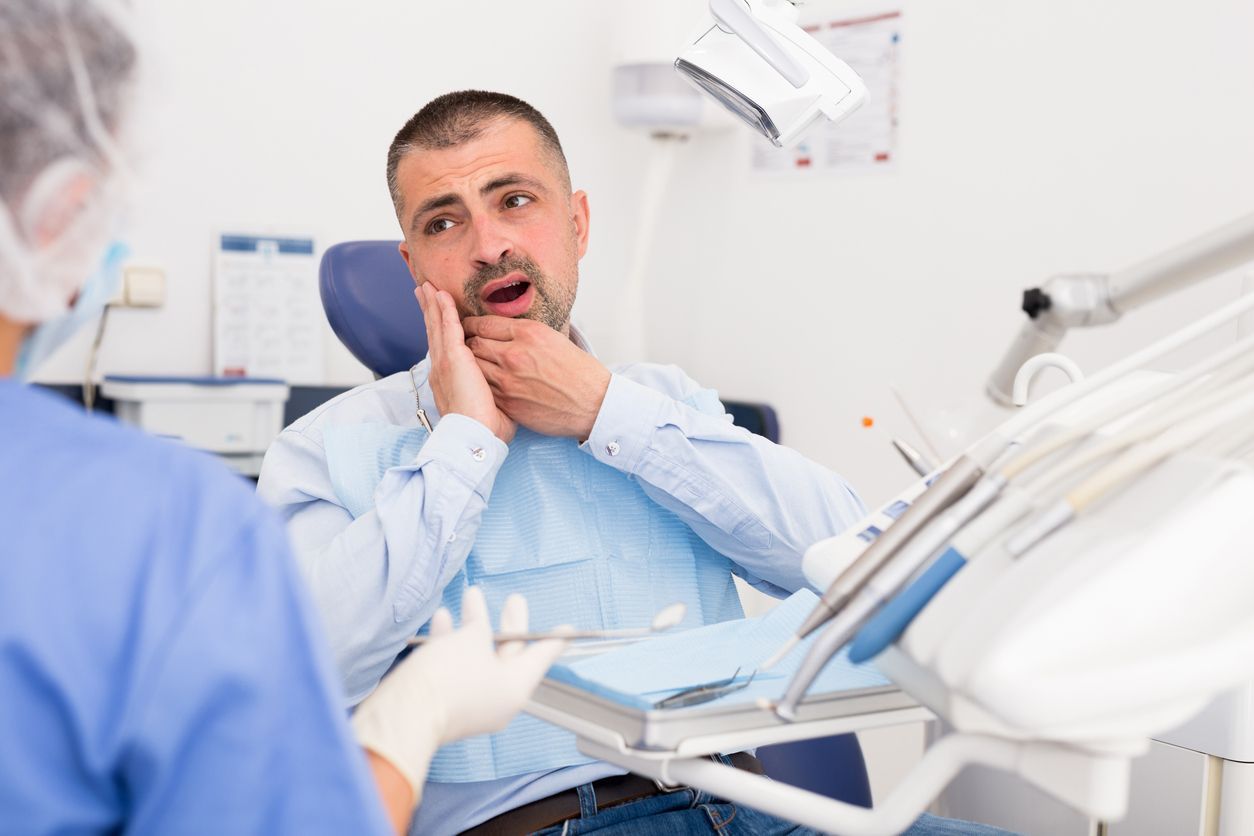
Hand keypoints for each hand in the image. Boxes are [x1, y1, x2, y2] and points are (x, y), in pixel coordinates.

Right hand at [352, 587, 567, 799]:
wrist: (403, 716)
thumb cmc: (447, 676)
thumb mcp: (470, 640)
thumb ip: (480, 629)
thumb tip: (478, 628)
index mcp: (516, 687)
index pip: (541, 657)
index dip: (552, 639)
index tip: (567, 629)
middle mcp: (499, 698)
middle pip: (509, 655)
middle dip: (508, 624)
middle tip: (515, 600)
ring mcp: (473, 703)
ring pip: (479, 658)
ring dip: (473, 628)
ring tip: (471, 596)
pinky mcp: (447, 704)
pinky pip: (457, 669)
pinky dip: (451, 645)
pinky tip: (442, 619)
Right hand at [415, 284, 515, 443]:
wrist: (475, 437)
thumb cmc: (486, 430)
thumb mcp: (490, 404)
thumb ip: (492, 391)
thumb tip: (506, 389)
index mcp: (448, 380)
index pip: (442, 348)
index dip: (437, 330)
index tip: (435, 317)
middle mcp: (441, 369)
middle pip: (433, 332)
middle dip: (429, 311)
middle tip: (423, 292)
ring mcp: (444, 363)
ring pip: (436, 326)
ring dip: (432, 304)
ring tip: (427, 287)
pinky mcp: (452, 359)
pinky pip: (446, 327)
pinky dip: (443, 310)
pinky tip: (441, 295)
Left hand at [463, 316, 610, 439]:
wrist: (593, 404)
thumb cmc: (579, 373)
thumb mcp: (554, 338)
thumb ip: (525, 333)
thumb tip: (503, 330)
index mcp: (528, 332)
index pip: (484, 323)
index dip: (470, 324)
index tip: (468, 326)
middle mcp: (514, 354)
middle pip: (474, 343)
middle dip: (466, 342)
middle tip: (464, 344)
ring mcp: (508, 380)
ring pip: (474, 366)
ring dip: (471, 365)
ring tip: (473, 365)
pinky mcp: (508, 402)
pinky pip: (484, 388)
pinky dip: (481, 384)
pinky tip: (484, 383)